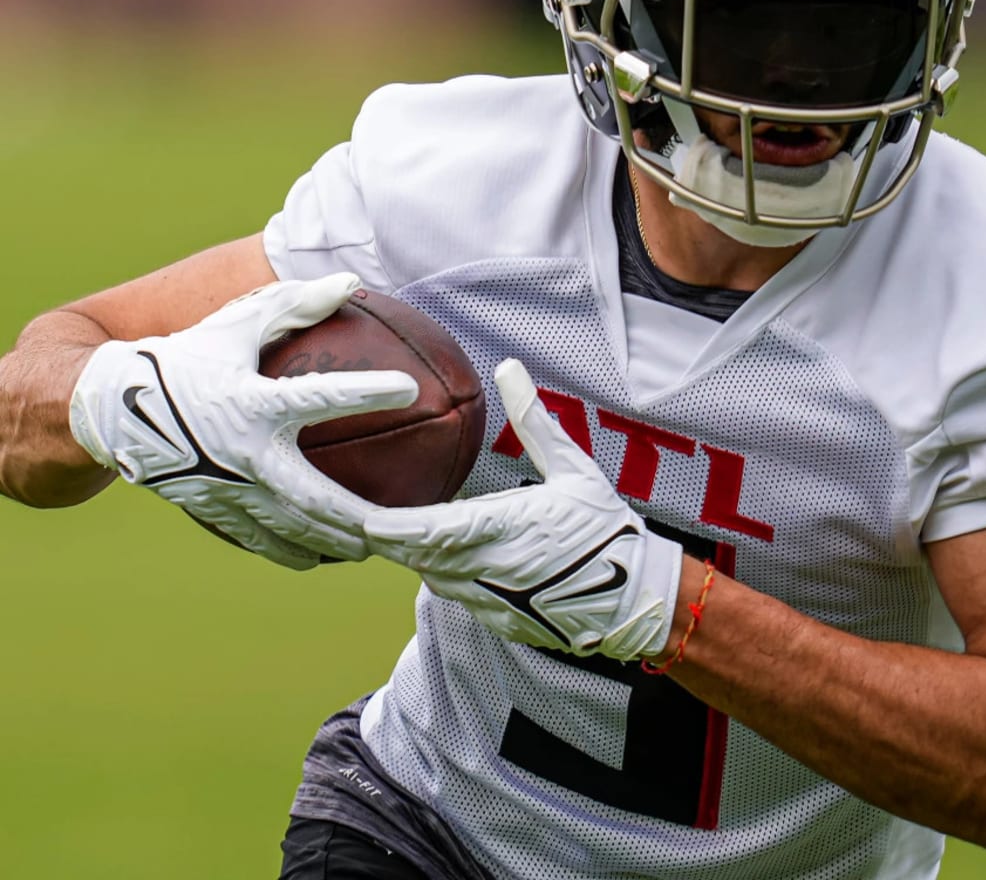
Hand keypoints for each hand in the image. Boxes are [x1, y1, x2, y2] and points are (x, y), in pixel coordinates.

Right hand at [68, 273, 417, 569]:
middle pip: (317, 498)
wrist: (112, 409)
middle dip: (366, 518)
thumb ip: (293, 304)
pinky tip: (324, 554)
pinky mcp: (216, 511)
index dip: (364, 391)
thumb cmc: (186, 357)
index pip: (317, 397)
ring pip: (296, 530)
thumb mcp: (235, 324)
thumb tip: (349, 282)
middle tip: (410, 525)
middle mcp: (243, 454)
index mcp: (251, 402)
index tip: (408, 387)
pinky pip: (264, 540)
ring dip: (340, 541)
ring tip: (378, 545)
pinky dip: (297, 550)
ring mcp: (228, 490)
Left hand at [364, 359, 682, 659]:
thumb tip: (508, 367)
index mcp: (506, 530)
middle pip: (417, 557)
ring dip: (410, 554)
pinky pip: (455, 591)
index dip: (393, 528)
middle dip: (384, 539)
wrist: (634, 598)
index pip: (433, 532)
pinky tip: (432, 552)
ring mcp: (491, 599)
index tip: (362, 518)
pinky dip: (439, 570)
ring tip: (379, 528)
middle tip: (350, 515)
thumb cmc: (604, 529)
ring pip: (433, 574)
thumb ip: (533, 420)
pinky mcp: (496, 618)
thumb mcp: (573, 467)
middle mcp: (490, 569)